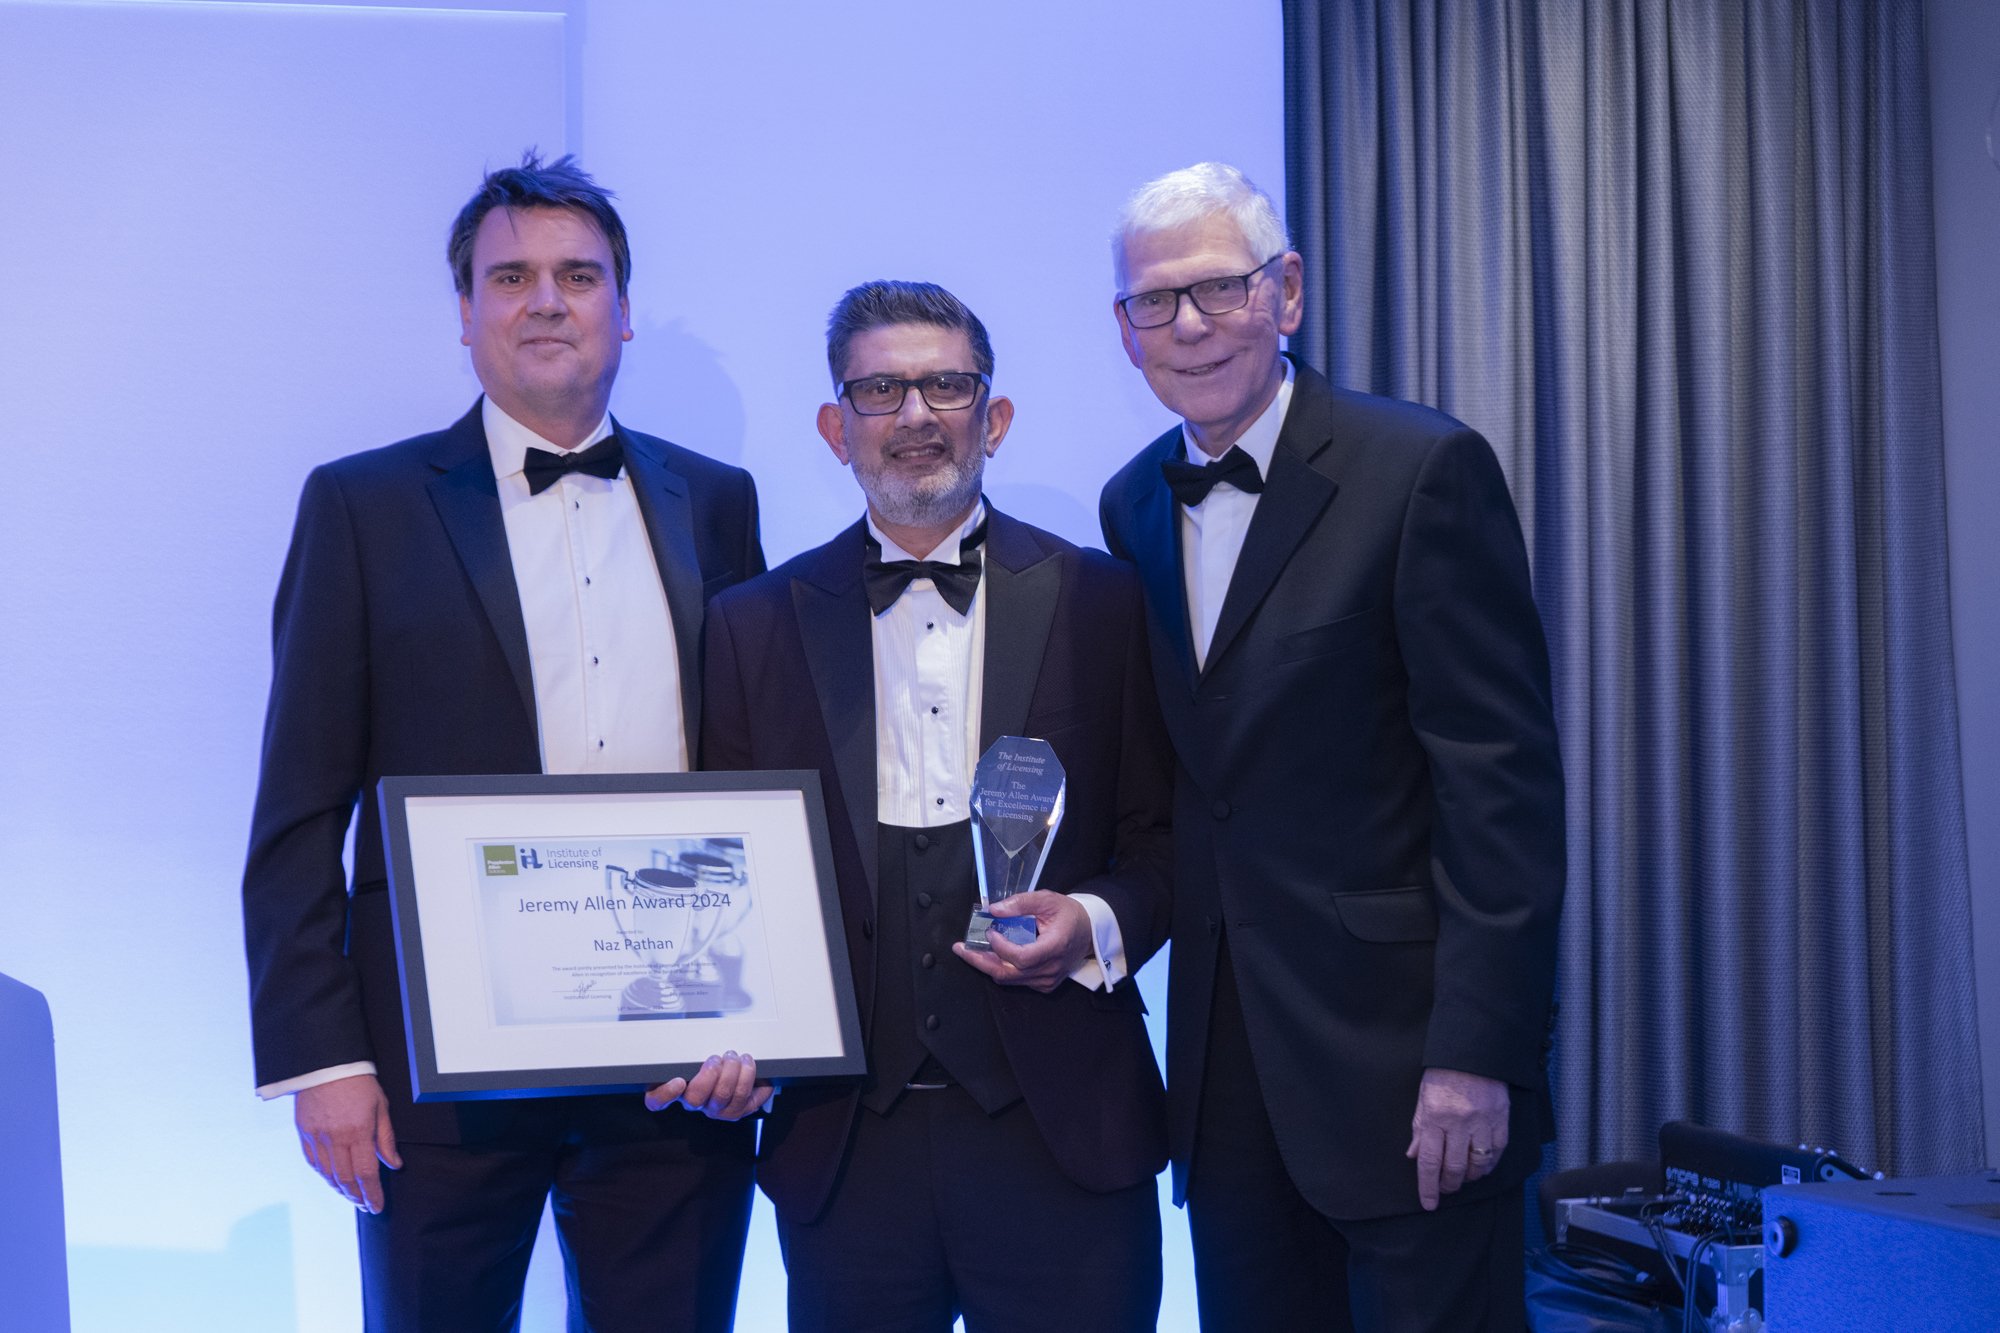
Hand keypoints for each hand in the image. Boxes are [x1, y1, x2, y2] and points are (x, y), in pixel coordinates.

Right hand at [295, 1074, 400, 1213]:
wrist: (327, 1063)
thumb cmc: (358, 1082)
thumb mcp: (381, 1106)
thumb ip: (386, 1139)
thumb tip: (394, 1164)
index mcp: (358, 1131)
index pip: (366, 1173)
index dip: (372, 1193)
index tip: (377, 1206)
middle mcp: (336, 1138)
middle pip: (345, 1179)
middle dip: (357, 1196)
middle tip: (365, 1205)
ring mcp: (317, 1136)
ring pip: (328, 1174)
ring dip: (340, 1189)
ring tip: (352, 1196)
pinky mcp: (304, 1132)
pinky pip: (313, 1161)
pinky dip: (324, 1175)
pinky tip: (332, 1180)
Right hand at [644, 1052, 769, 1120]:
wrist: (738, 1070)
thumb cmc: (712, 1058)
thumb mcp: (695, 1049)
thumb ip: (687, 1045)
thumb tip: (684, 1028)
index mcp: (676, 1087)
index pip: (656, 1099)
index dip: (665, 1094)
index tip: (679, 1081)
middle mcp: (694, 1101)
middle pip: (695, 1099)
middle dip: (711, 1075)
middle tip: (719, 1058)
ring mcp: (715, 1109)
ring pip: (722, 1098)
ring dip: (734, 1074)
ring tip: (740, 1058)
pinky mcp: (736, 1111)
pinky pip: (745, 1103)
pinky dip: (752, 1083)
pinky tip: (753, 1070)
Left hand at [952, 891, 1090, 992]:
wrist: (1089, 931)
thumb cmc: (1068, 914)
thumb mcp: (1047, 900)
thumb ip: (1021, 903)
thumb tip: (993, 909)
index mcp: (1055, 947)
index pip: (1021, 957)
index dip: (1001, 947)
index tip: (990, 932)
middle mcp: (1051, 969)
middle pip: (1008, 973)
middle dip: (980, 961)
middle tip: (960, 949)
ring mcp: (1047, 980)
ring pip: (1009, 979)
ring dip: (987, 965)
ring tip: (970, 950)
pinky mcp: (1044, 985)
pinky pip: (1016, 981)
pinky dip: (1001, 969)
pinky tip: (991, 955)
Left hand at [1405, 1067, 1509, 1210]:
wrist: (1473, 1053)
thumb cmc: (1444, 1075)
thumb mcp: (1423, 1098)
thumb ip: (1420, 1129)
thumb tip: (1414, 1156)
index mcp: (1435, 1117)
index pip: (1429, 1161)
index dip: (1428, 1186)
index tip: (1428, 1203)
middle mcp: (1459, 1123)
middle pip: (1454, 1167)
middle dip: (1448, 1184)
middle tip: (1445, 1188)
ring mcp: (1482, 1123)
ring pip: (1478, 1164)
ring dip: (1469, 1177)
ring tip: (1462, 1178)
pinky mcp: (1500, 1121)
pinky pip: (1497, 1152)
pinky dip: (1489, 1165)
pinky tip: (1481, 1166)